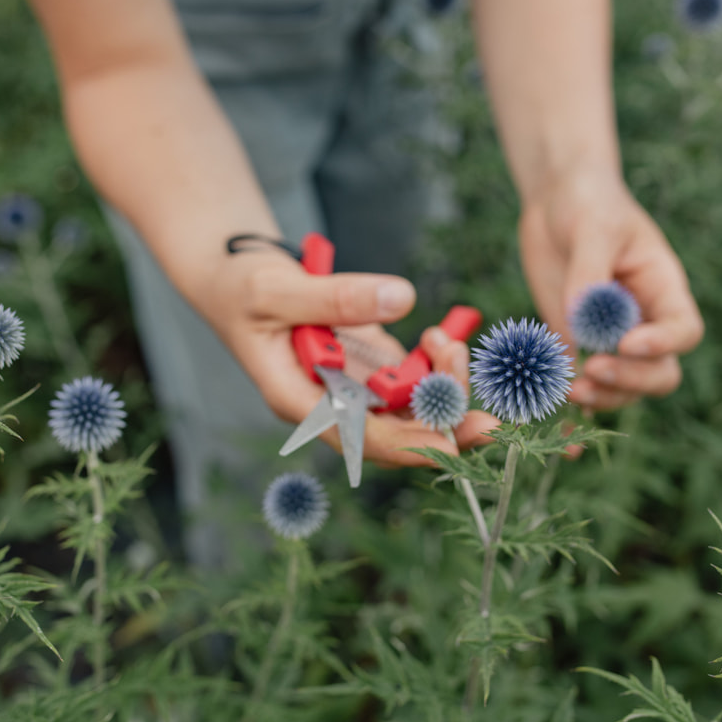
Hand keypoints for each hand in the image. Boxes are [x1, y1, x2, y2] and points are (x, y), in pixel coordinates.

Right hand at [199, 249, 496, 468]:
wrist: (232, 276)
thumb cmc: (241, 286)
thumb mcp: (278, 288)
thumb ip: (337, 296)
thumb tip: (403, 298)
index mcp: (296, 398)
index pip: (356, 437)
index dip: (404, 445)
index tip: (450, 445)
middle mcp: (327, 402)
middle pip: (393, 431)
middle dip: (442, 423)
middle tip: (489, 419)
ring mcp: (350, 386)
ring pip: (409, 407)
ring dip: (442, 385)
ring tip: (451, 342)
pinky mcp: (367, 366)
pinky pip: (412, 379)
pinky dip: (435, 363)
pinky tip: (442, 336)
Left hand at [519, 171, 703, 410]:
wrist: (556, 204)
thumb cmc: (589, 204)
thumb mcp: (592, 227)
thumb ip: (589, 272)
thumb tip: (580, 317)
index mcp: (663, 289)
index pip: (683, 330)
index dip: (662, 344)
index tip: (626, 342)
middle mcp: (643, 321)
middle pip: (660, 372)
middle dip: (631, 379)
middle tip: (593, 369)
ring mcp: (609, 338)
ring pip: (624, 387)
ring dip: (602, 395)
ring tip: (570, 388)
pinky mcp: (575, 344)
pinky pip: (581, 380)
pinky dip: (570, 396)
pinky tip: (552, 400)